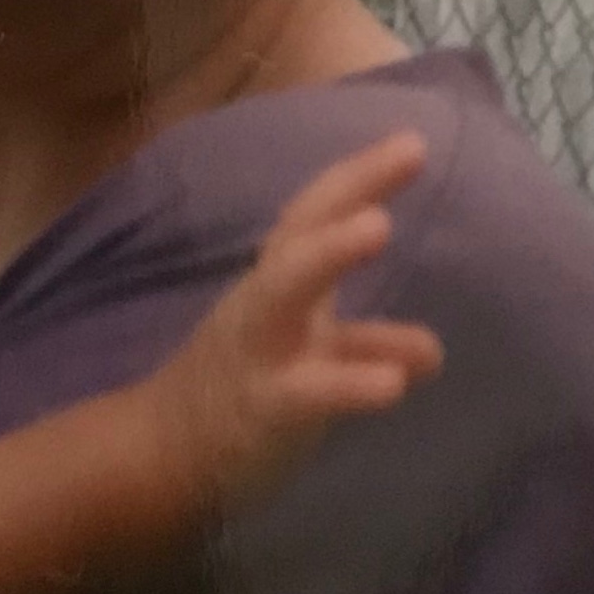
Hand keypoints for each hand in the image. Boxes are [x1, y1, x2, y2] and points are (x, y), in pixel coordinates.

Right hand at [162, 133, 442, 496]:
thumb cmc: (240, 389)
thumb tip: (431, 353)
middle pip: (299, 230)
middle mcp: (265, 303)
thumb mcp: (304, 356)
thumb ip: (364, 347)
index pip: (315, 216)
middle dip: (349, 188)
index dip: (360, 176)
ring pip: (283, 289)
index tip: (411, 141)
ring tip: (380, 224)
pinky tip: (395, 383)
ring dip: (328, 252)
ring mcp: (259, 350)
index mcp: (276, 284)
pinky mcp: (261, 406)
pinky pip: (305, 389)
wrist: (162, 452)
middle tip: (411, 151)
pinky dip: (349, 382)